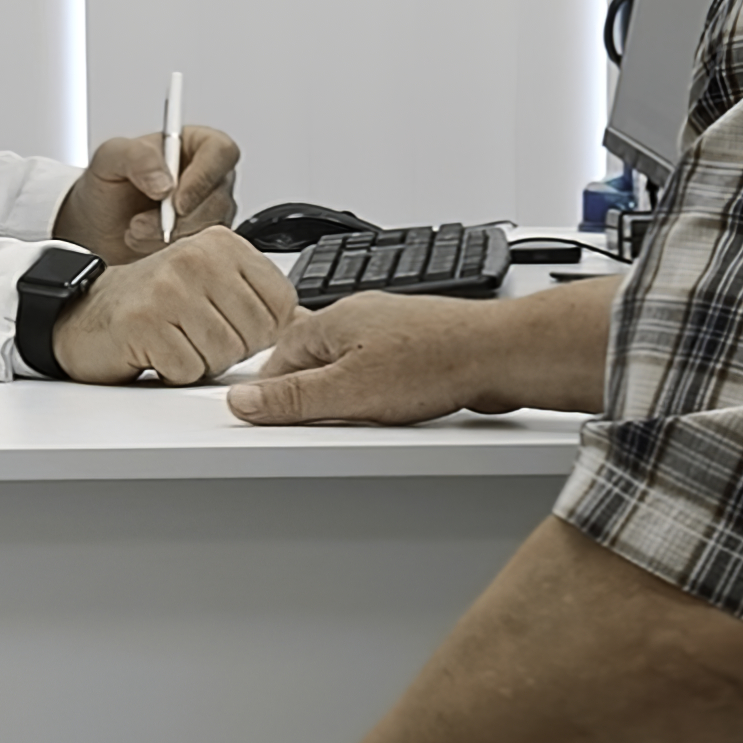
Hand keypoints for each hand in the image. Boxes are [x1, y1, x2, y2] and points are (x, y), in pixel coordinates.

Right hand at [44, 227, 304, 383]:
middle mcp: (197, 257)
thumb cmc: (151, 303)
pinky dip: (173, 372)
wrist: (83, 313)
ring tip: (174, 340)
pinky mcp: (145, 322)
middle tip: (193, 334)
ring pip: (224, 354)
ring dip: (200, 362)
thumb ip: (257, 298)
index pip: (281, 304)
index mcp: (222, 244)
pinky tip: (154, 351)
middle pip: (254, 334)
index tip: (229, 324)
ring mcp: (170, 287)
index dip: (261, 330)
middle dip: (229, 349)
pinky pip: (188, 370)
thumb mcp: (211, 284)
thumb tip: (310, 321)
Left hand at [60, 122, 247, 255]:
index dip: (203, 177)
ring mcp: (208, 211)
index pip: (220, 151)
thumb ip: (137, 158)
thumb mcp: (110, 158)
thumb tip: (165, 181)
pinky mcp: (204, 241)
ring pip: (212, 227)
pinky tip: (146, 244)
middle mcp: (207, 177)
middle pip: (219, 196)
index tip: (176, 201)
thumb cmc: (107, 188)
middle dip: (180, 217)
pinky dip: (171, 251)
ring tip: (136, 231)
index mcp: (193, 145)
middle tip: (142, 222)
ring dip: (170, 236)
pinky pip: (203, 251)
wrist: (95, 229)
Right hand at [227, 286, 552, 424]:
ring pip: (351, 366)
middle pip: (314, 359)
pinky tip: (389, 412)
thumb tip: (244, 401)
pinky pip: (384, 373)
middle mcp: (361, 318)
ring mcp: (392, 332)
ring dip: (345, 394)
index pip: (279, 355)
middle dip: (308, 392)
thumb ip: (293, 398)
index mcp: (333, 321)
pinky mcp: (419, 349)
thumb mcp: (348, 391)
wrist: (497, 355)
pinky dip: (378, 393)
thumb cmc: (433, 361)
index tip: (259, 414)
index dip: (268, 390)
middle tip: (304, 424)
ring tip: (349, 421)